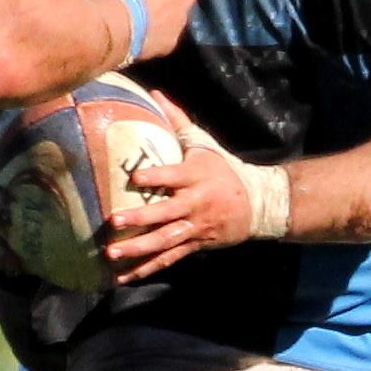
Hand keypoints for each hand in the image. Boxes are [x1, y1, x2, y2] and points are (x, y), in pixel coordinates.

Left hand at [105, 95, 288, 281]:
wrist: (258, 203)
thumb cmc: (223, 169)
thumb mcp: (203, 143)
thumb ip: (176, 121)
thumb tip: (155, 93)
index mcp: (196, 176)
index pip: (174, 175)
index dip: (155, 177)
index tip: (133, 178)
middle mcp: (195, 203)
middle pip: (166, 213)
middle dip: (140, 218)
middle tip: (113, 221)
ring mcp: (195, 227)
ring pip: (165, 241)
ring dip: (138, 249)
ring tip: (111, 253)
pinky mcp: (195, 245)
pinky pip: (168, 259)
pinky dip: (146, 269)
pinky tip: (122, 277)